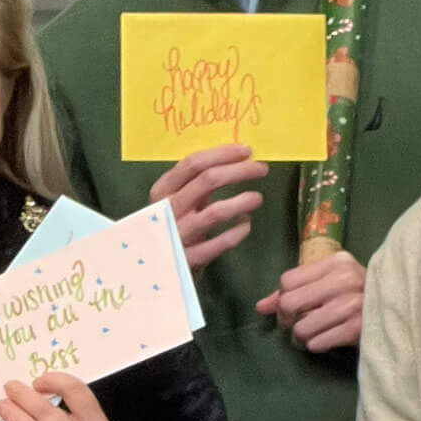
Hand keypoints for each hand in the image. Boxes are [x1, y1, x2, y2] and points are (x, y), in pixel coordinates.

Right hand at [148, 143, 267, 270]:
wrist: (159, 270)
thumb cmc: (174, 228)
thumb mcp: (177, 202)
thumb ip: (197, 183)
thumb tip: (236, 159)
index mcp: (162, 190)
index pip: (193, 163)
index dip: (223, 154)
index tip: (247, 151)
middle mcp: (166, 210)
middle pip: (208, 180)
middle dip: (239, 171)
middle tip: (261, 169)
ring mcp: (177, 235)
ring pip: (216, 211)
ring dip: (242, 201)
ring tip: (257, 198)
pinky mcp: (189, 259)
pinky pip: (221, 243)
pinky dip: (237, 231)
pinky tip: (246, 225)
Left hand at [256, 250, 365, 352]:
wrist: (401, 313)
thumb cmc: (360, 297)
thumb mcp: (331, 284)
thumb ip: (296, 290)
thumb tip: (260, 307)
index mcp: (336, 262)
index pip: (287, 281)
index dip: (281, 300)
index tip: (290, 311)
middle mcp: (345, 278)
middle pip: (289, 303)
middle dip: (286, 321)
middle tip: (294, 327)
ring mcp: (354, 303)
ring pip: (301, 327)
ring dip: (301, 338)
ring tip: (311, 337)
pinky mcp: (359, 328)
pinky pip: (317, 342)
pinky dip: (316, 345)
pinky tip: (326, 341)